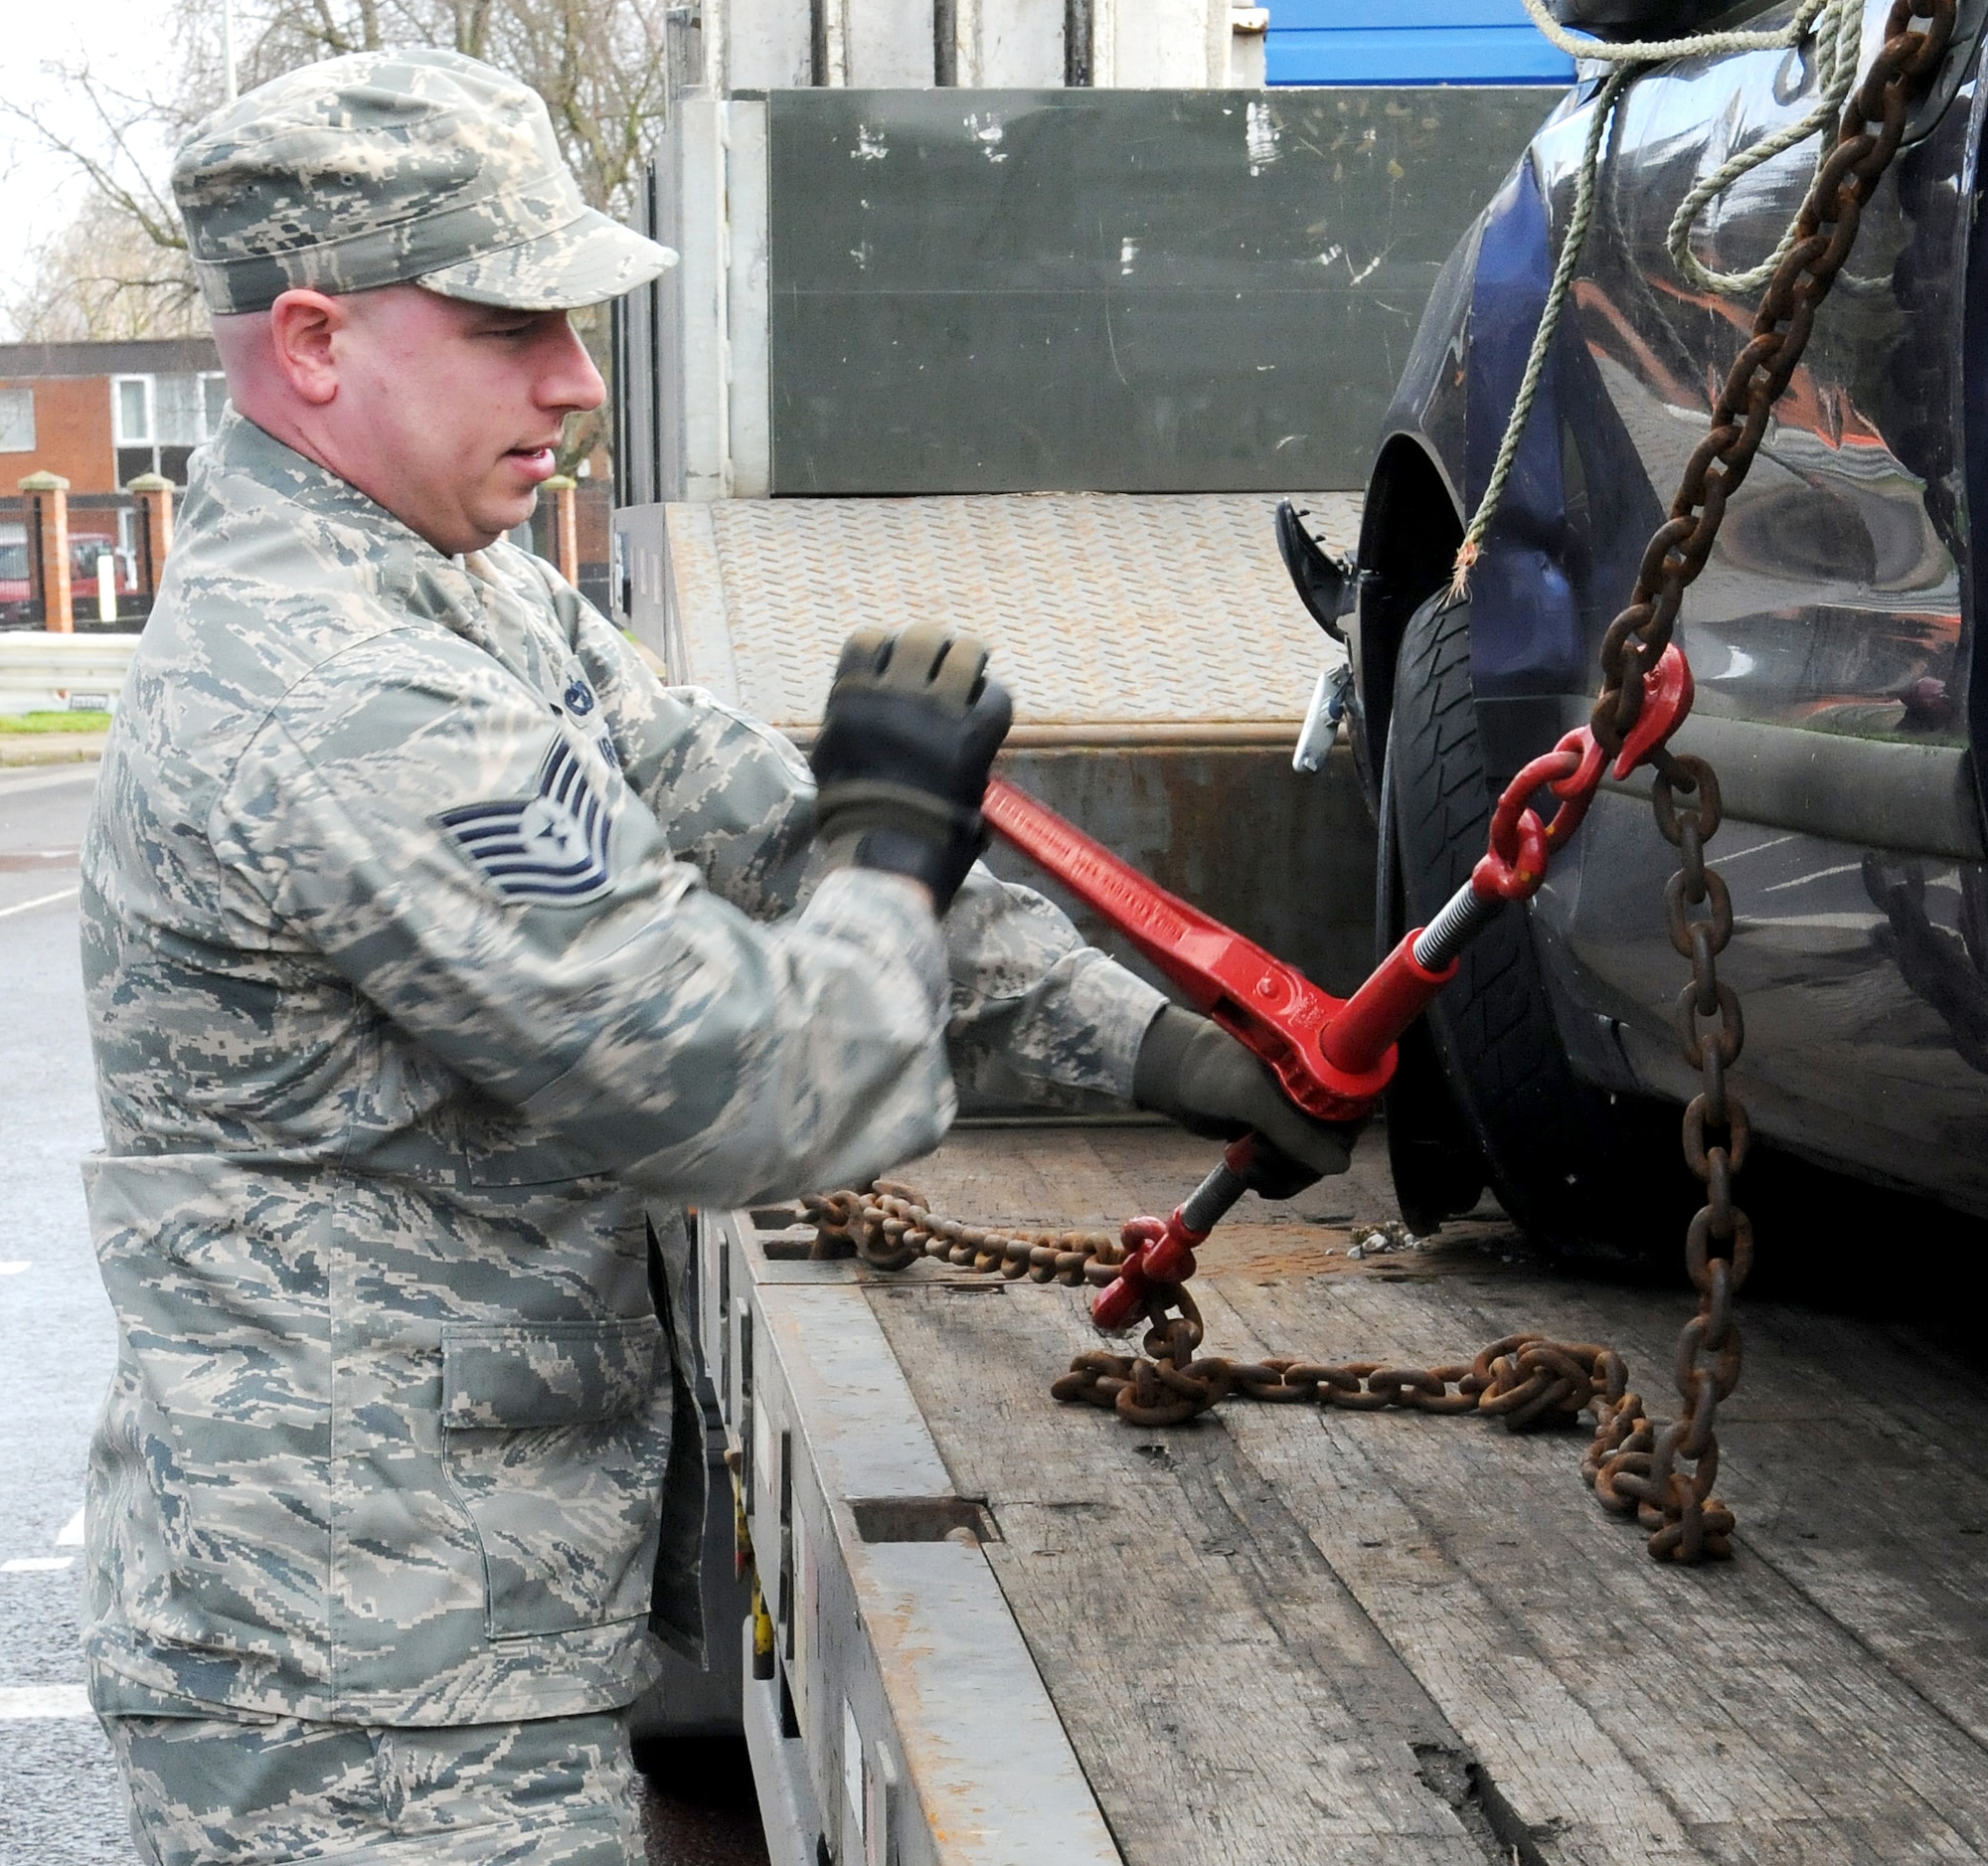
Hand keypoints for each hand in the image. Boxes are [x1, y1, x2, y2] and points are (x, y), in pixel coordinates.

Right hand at [810, 624, 1012, 913]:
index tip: (898, 663)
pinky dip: (994, 702)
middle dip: (936, 649)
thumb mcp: (829, 756)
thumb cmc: (850, 814)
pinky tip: (987, 718)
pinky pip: (996, 696)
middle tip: (944, 668)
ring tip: (972, 683)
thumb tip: (857, 705)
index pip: (870, 639)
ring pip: (967, 653)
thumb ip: (847, 720)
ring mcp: (938, 711)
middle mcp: (896, 693)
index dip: (889, 648)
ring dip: (971, 664)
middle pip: (923, 637)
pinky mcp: (975, 735)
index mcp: (853, 696)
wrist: (886, 852)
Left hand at [1132, 1005, 1360, 1187]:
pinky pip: (1293, 1166)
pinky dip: (1276, 1178)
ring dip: (1284, 1174)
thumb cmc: (1211, 1072)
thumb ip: (1295, 1132)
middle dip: (1301, 1163)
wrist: (1176, 1077)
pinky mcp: (1281, 1132)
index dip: (1338, 1138)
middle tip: (1265, 1158)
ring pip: (1314, 1161)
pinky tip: (1250, 1174)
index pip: (1355, 1111)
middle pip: (1337, 1144)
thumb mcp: (1253, 1101)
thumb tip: (1339, 1165)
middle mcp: (1316, 1091)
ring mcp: (1298, 1114)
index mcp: (1320, 1069)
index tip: (1304, 1152)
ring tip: (1248, 1166)